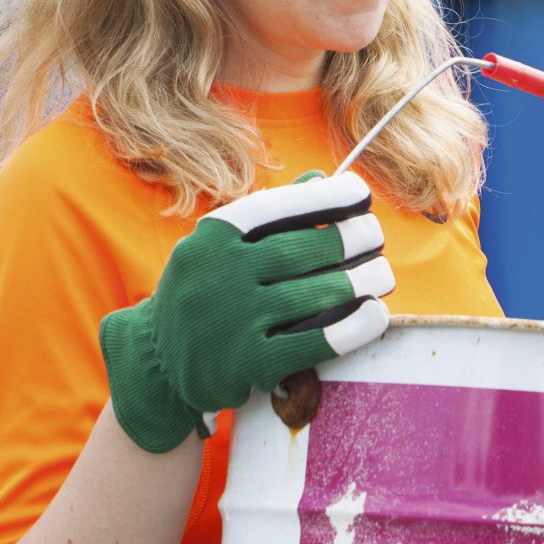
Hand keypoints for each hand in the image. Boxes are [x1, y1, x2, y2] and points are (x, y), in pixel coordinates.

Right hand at [98, 170, 393, 454]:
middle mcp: (217, 275)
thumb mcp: (221, 247)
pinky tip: (375, 315)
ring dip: (360, 282)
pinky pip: (313, 342)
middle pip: (302, 251)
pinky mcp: (247, 365)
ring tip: (383, 275)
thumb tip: (323, 178)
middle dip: (351, 239)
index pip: (278, 207)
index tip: (360, 192)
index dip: (326, 198)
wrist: (159, 362)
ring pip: (313, 295)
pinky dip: (352, 328)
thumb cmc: (205, 291)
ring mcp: (231, 322)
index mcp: (212, 237)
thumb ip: (270, 215)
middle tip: (375, 237)